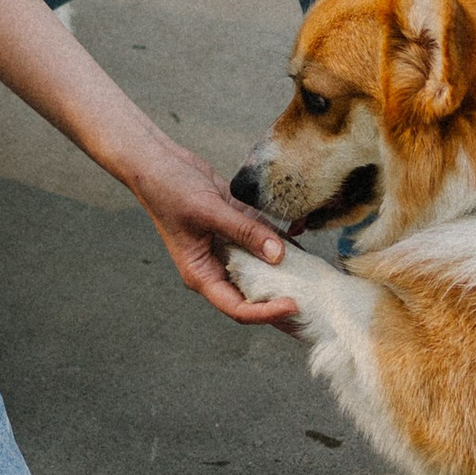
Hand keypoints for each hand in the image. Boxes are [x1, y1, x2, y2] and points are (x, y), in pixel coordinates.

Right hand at [118, 129, 302, 325]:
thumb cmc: (170, 189)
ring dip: (285, 275)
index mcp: (201, 274)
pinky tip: (305, 247)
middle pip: (252, 297)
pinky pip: (263, 244)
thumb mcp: (209, 210)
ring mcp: (227, 249)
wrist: (159, 162)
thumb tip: (278, 254)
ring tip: (316, 280)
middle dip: (280, 303)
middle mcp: (215, 267)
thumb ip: (244, 231)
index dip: (266, 312)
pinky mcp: (237, 230)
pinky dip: (283, 247)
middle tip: (314, 306)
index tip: (293, 305)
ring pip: (261, 272)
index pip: (237, 308)